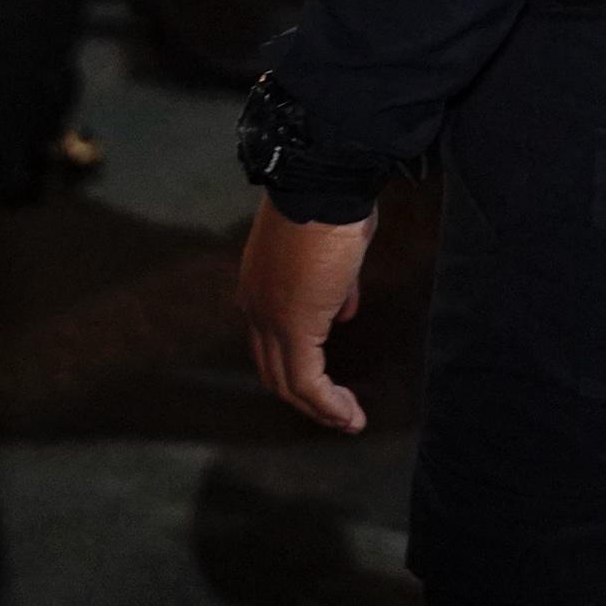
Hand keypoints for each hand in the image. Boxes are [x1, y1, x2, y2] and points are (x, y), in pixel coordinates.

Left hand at [239, 202, 376, 432]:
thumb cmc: (332, 204)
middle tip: (335, 412)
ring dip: (320, 408)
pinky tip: (349, 414)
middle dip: (305, 397)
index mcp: (260, 285)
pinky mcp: (294, 326)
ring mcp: (271, 318)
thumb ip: (334, 285)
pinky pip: (309, 380)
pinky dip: (329, 404)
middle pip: (273, 370)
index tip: (328, 379)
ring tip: (348, 421)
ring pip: (288, 383)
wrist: (322, 183)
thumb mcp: (333, 249)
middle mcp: (256, 306)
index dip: (298, 364)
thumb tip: (344, 309)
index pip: (270, 340)